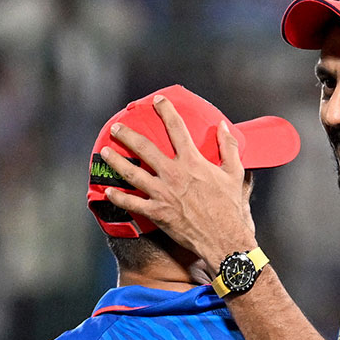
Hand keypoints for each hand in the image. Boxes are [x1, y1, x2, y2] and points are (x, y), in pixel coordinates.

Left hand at [99, 96, 257, 265]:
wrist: (223, 238)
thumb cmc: (230, 207)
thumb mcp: (235, 173)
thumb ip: (228, 147)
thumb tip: (223, 126)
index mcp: (192, 161)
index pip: (176, 128)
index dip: (166, 111)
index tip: (157, 100)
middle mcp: (173, 174)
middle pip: (145, 148)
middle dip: (128, 135)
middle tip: (115, 128)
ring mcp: (162, 193)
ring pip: (132, 174)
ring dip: (116, 162)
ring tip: (104, 153)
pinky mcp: (156, 212)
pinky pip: (132, 203)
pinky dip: (118, 197)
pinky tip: (107, 190)